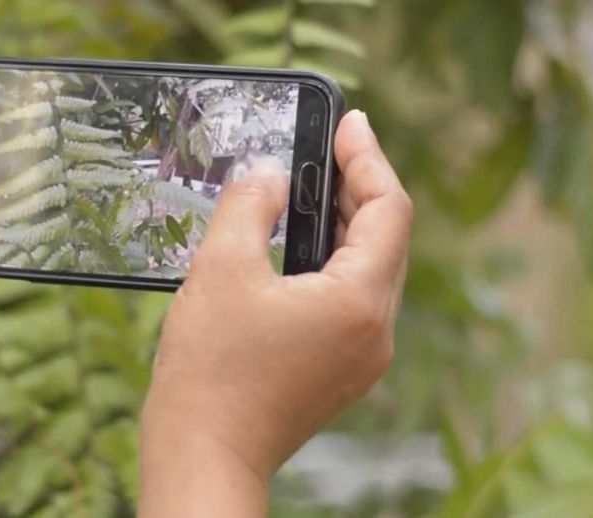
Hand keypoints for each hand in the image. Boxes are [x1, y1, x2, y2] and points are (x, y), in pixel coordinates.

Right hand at [139, 110, 412, 516]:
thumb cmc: (209, 367)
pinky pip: (351, 302)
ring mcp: (361, 358)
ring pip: (369, 273)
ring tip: (310, 193)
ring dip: (344, 228)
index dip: (369, 158)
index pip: (389, 210)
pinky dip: (332, 266)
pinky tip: (297, 253)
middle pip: (385, 240)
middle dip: (358, 190)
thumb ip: (251, 206)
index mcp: (359, 300)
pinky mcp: (339, 373)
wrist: (203, 451)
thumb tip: (270, 176)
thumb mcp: (221, 267)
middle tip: (326, 150)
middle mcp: (375, 332)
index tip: (349, 123)